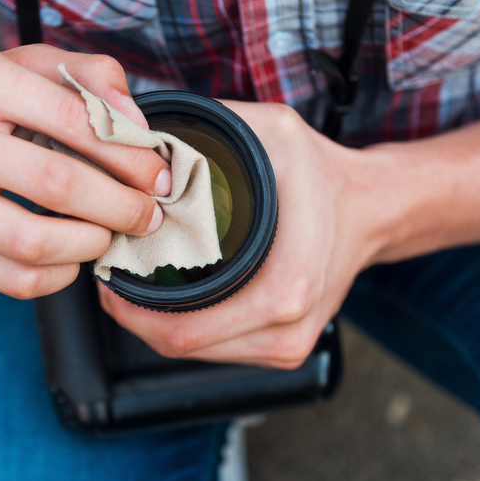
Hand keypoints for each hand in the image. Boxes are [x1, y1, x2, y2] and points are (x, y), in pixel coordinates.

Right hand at [0, 43, 171, 298]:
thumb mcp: (17, 67)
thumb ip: (84, 74)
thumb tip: (134, 121)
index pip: (72, 117)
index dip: (128, 154)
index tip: (155, 174)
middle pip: (58, 184)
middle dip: (121, 206)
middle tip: (145, 213)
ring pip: (35, 242)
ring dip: (91, 245)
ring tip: (108, 235)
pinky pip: (14, 278)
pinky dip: (58, 275)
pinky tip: (70, 258)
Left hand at [98, 101, 386, 368]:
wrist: (371, 210)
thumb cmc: (322, 174)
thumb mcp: (271, 133)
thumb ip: (209, 127)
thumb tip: (144, 134)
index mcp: (282, 291)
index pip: (179, 330)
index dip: (129, 309)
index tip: (107, 273)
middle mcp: (286, 331)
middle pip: (178, 346)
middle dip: (133, 314)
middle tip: (111, 274)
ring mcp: (288, 348)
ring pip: (194, 353)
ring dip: (155, 323)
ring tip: (134, 281)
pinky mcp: (286, 351)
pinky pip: (217, 350)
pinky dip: (185, 327)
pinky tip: (169, 297)